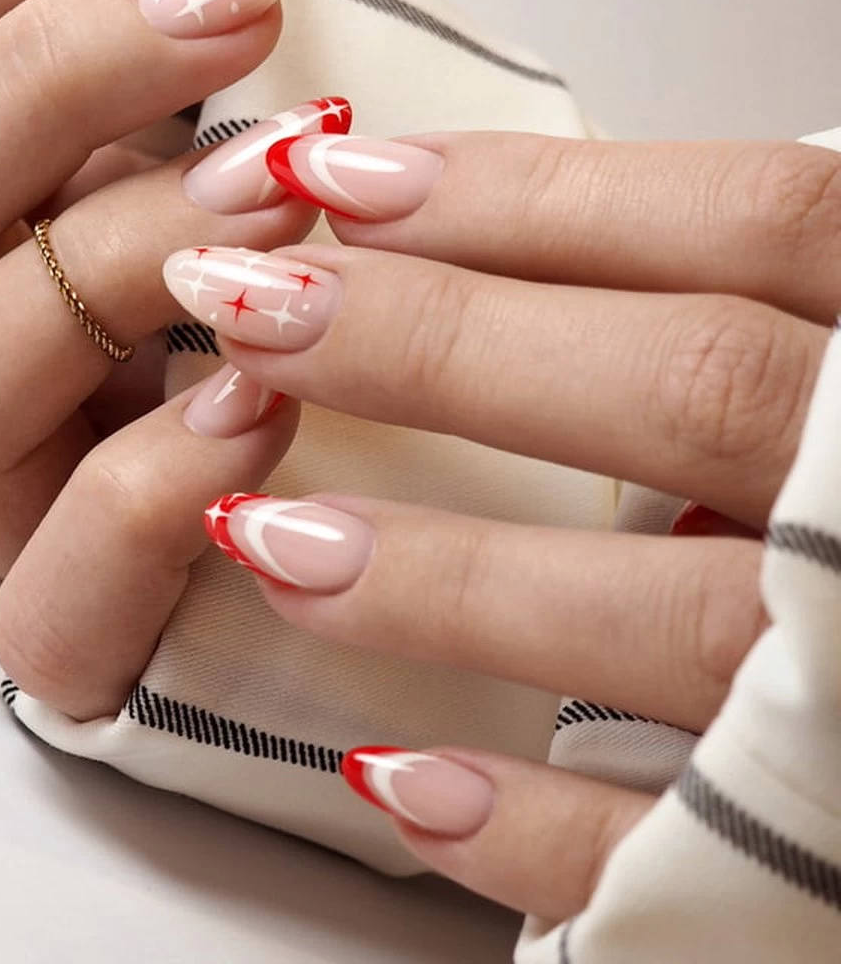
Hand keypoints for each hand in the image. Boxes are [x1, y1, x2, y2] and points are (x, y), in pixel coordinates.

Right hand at [0, 0, 334, 717]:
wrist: (385, 492)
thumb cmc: (330, 289)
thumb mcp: (258, 137)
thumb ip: (192, 49)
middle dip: (47, 83)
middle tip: (237, 7)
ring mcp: (1, 508)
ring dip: (104, 270)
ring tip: (283, 197)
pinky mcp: (74, 635)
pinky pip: (43, 610)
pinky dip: (145, 494)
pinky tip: (268, 408)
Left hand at [162, 130, 837, 919]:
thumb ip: (751, 294)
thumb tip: (506, 235)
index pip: (752, 219)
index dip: (532, 192)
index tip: (340, 176)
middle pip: (692, 386)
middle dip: (443, 345)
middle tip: (251, 312)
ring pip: (677, 618)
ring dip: (447, 580)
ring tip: (265, 535)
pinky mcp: (839, 858)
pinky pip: (687, 857)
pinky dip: (535, 823)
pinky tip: (393, 775)